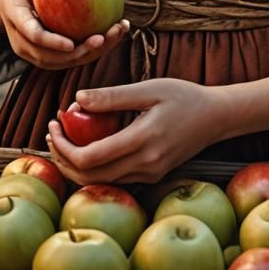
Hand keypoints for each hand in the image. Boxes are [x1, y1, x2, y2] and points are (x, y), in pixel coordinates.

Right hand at [0, 0, 129, 70]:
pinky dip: (93, 50)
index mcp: (15, 18)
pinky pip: (71, 57)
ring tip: (115, 35)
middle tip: (102, 39)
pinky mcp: (50, 55)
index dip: (53, 42)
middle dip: (79, 52)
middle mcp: (22, 42)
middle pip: (51, 57)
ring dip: (91, 53)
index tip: (72, 44)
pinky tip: (114, 35)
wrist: (12, 2)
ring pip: (63, 62)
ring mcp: (34, 52)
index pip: (34, 35)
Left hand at [46, 79, 224, 184]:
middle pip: (90, 177)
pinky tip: (86, 144)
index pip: (90, 158)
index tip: (54, 123)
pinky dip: (94, 166)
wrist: (217, 117)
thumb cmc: (184, 96)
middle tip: (51, 132)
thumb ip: (113, 96)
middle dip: (63, 158)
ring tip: (62, 137)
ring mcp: (149, 174)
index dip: (64, 146)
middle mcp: (145, 165)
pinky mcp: (152, 175)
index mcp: (143, 142)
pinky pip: (115, 177)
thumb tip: (77, 99)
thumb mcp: (150, 88)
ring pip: (101, 181)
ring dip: (76, 164)